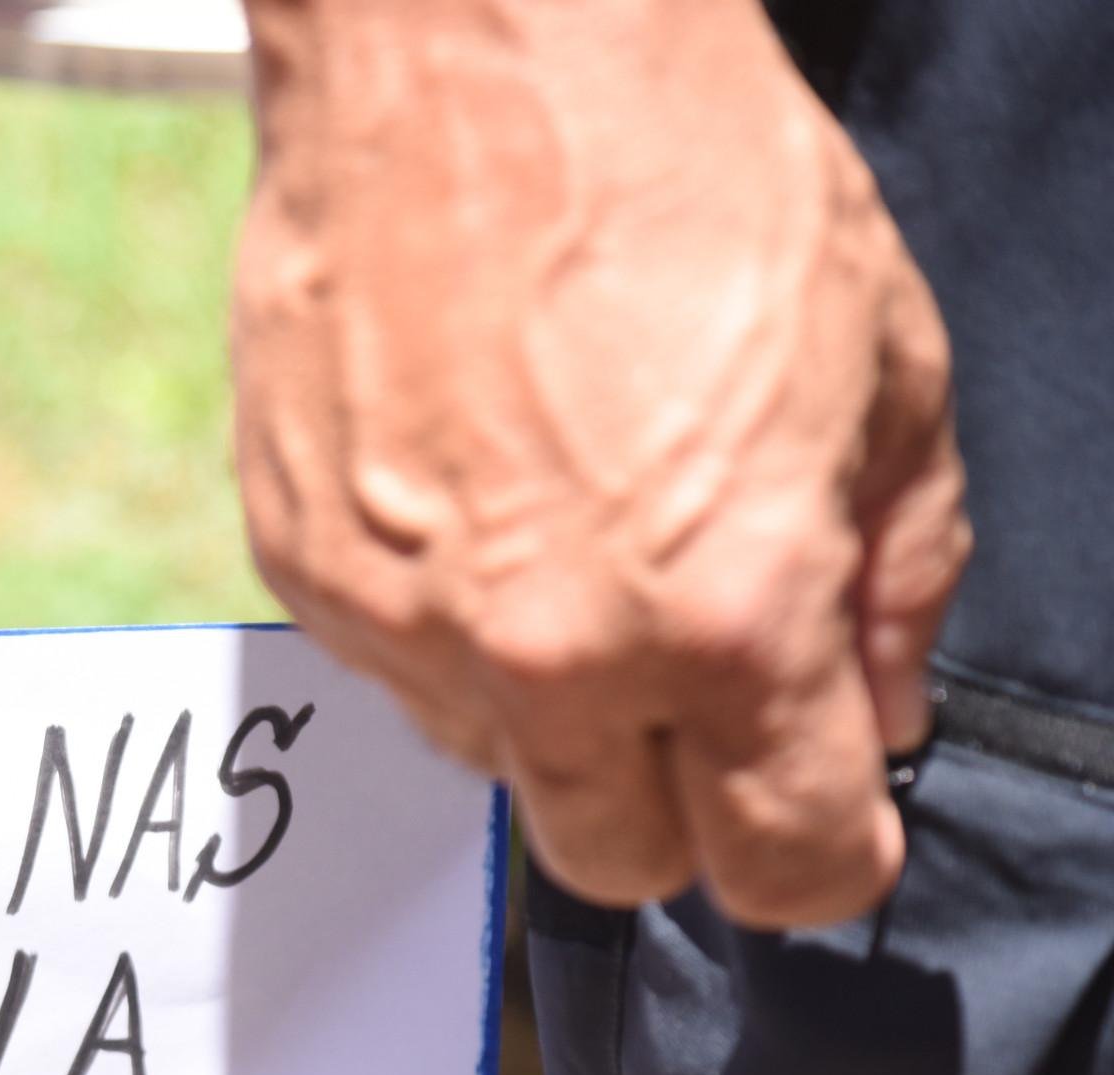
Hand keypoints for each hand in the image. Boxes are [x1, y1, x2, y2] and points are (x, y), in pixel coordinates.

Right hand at [232, 0, 969, 927]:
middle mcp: (549, 650)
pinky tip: (480, 491)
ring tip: (571, 543)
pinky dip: (446, 618)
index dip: (824, 855)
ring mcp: (404, 619)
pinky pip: (392, 666)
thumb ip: (897, 574)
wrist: (473, 55)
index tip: (821, 818)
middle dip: (672, 807)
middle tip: (699, 693)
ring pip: (492, 766)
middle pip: (613, 864)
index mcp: (725, 615)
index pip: (783, 868)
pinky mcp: (303, 568)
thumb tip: (874, 710)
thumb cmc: (688, 174)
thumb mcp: (883, 364)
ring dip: (548, 706)